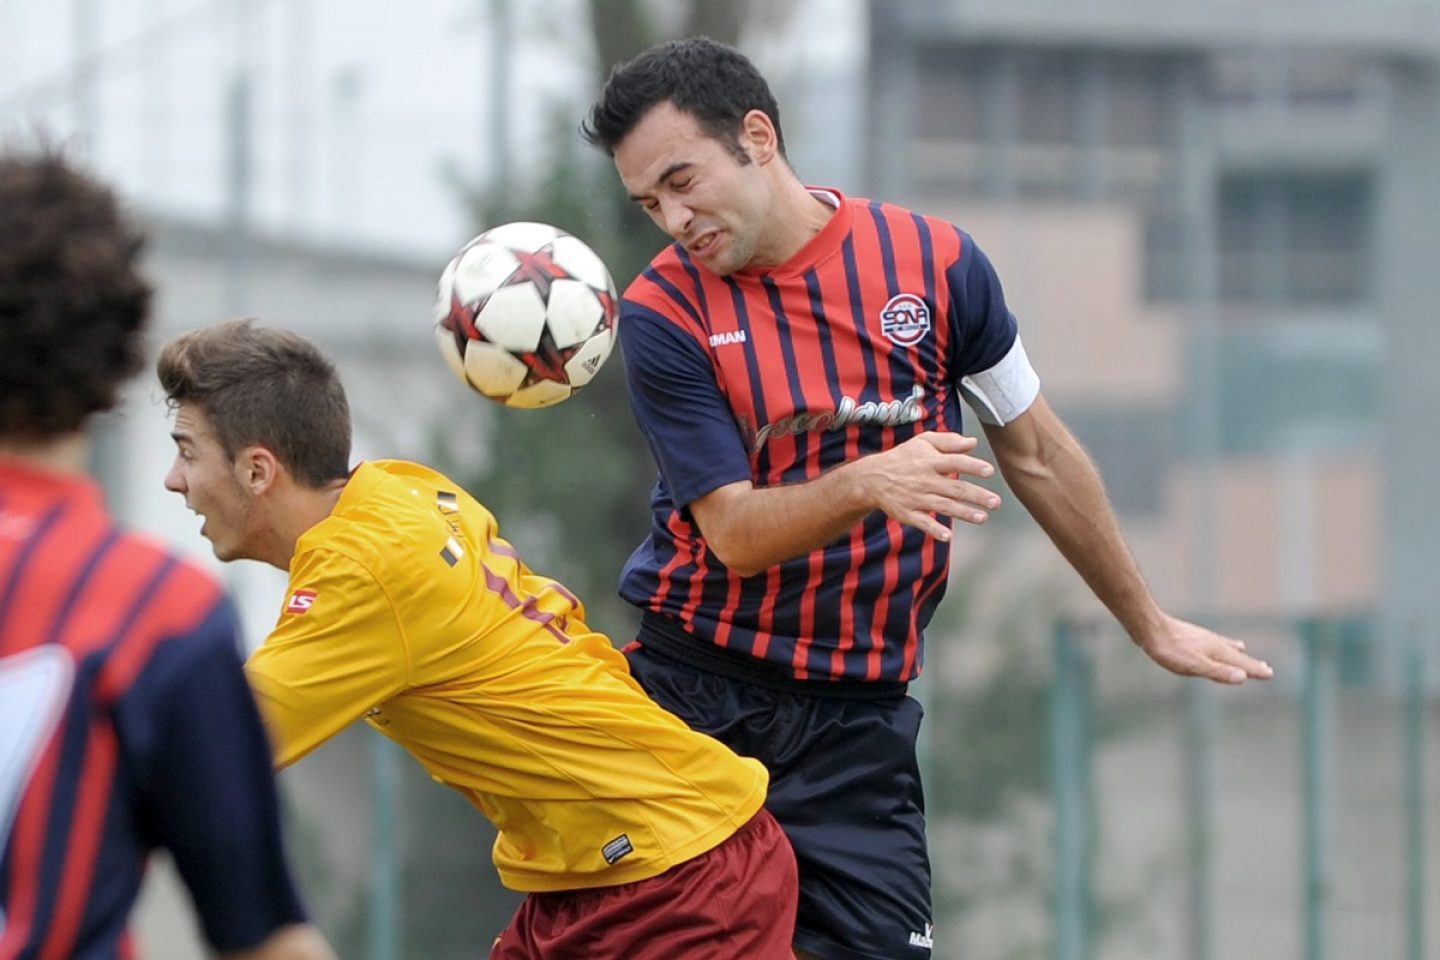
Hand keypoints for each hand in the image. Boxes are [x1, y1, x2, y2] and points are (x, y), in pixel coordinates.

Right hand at [861, 431, 999, 539]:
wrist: (873, 478)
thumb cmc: (903, 458)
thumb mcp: (922, 442)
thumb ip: (948, 441)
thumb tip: (973, 442)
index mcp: (930, 461)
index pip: (955, 462)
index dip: (972, 466)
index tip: (989, 472)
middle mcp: (925, 480)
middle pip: (955, 488)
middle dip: (976, 496)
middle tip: (995, 502)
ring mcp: (916, 498)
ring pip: (944, 506)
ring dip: (963, 513)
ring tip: (982, 518)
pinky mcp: (908, 514)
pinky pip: (923, 523)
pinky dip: (934, 530)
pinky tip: (948, 536)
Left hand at [1137, 615, 1273, 683]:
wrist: (1151, 628)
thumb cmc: (1171, 650)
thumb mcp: (1195, 665)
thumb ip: (1218, 671)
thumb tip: (1243, 677)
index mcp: (1217, 652)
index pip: (1241, 663)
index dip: (1255, 670)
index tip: (1270, 674)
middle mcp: (1213, 642)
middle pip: (1236, 655)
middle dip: (1250, 663)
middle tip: (1266, 668)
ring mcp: (1201, 637)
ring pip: (1223, 645)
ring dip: (1235, 651)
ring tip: (1243, 650)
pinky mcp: (1190, 635)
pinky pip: (1210, 639)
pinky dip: (1217, 642)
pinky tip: (1211, 640)